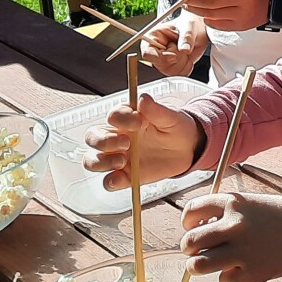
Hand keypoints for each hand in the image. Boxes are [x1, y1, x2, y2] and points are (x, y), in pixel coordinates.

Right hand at [85, 91, 201, 188]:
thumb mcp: (171, 117)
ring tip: (122, 161)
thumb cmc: (176, 129)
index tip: (140, 122)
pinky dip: (109, 182)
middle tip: (126, 143)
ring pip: (92, 160)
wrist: (188, 149)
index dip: (122, 118)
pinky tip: (120, 179)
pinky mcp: (125, 176)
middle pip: (92, 137)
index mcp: (127, 119)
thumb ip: (156, 110)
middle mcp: (116, 137)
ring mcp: (118, 157)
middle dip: (102, 141)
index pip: (113, 115)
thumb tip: (143, 99)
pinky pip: (108, 181)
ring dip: (100, 162)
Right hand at [143, 9, 210, 76]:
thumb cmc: (188, 24)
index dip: (161, 57)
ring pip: (170, 72)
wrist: (197, 30)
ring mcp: (164, 60)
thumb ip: (186, 37)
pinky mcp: (172, 67)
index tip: (174, 55)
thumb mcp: (188, 26)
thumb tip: (184, 49)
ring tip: (185, 50)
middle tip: (183, 47)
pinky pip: (179, 75)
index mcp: (153, 37)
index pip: (147, 53)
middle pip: (160, 65)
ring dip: (183, 62)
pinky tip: (188, 57)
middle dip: (176, 58)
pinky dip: (187, 67)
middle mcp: (156, 50)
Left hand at [179, 0, 272, 32]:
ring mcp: (242, 14)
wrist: (276, 2)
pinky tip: (205, 14)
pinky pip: (217, 24)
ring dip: (196, 10)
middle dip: (192, 0)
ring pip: (211, 14)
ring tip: (188, 5)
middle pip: (210, 1)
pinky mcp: (241, 26)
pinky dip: (207, 19)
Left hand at [179, 190, 281, 281]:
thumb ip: (226, 212)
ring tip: (206, 264)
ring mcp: (241, 252)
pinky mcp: (250, 274)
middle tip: (198, 250)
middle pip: (190, 241)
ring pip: (197, 265)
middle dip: (190, 247)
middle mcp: (233, 226)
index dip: (187, 221)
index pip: (192, 210)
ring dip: (198, 266)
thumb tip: (199, 228)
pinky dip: (228, 277)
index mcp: (233, 203)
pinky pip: (223, 281)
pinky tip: (240, 269)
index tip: (192, 227)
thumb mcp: (251, 203)